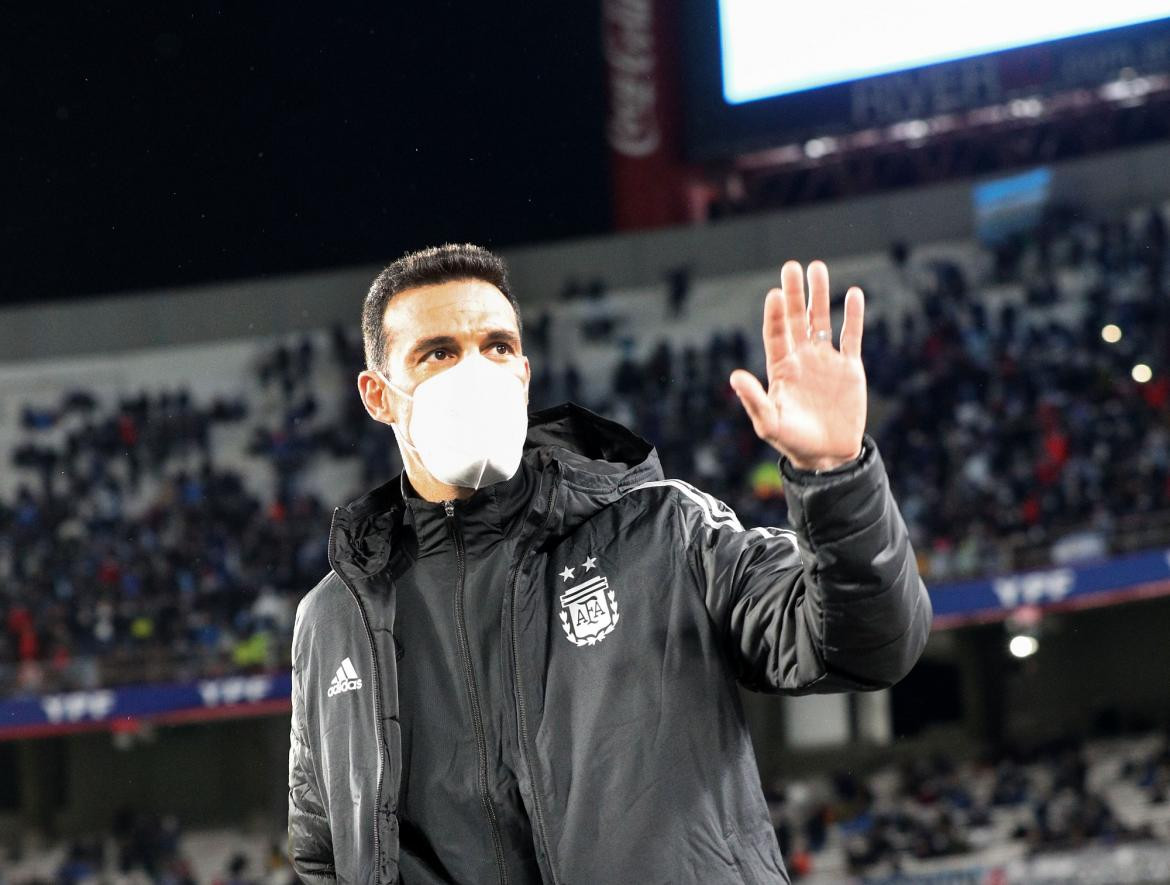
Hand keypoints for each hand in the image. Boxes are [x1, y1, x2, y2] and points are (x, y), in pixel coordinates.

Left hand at [729, 260, 866, 471]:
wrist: (828, 455)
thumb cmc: (793, 441)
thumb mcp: (770, 423)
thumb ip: (754, 399)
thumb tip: (734, 376)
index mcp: (781, 368)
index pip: (775, 334)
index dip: (774, 315)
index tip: (774, 293)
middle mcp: (802, 358)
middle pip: (795, 319)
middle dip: (793, 294)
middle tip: (791, 267)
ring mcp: (826, 360)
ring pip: (822, 320)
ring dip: (819, 296)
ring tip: (817, 268)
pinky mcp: (849, 367)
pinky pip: (851, 336)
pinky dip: (853, 316)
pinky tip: (853, 294)